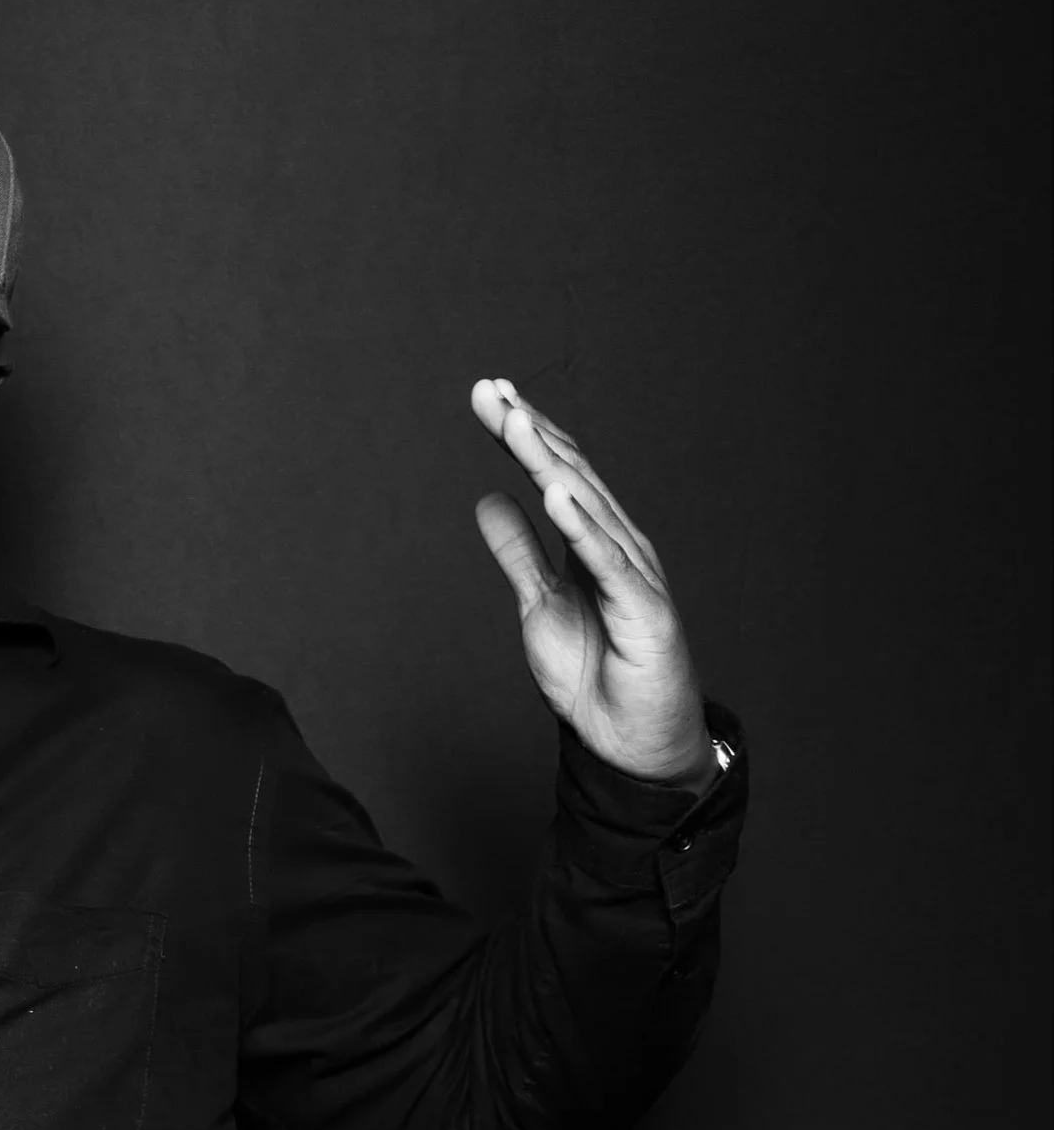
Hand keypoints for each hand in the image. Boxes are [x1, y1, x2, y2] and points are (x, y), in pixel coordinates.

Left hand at [469, 379, 711, 786]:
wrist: (631, 740)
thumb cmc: (594, 673)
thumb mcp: (538, 604)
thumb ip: (519, 552)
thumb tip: (489, 498)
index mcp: (592, 541)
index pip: (555, 473)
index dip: (521, 434)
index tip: (486, 394)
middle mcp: (617, 545)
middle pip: (569, 475)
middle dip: (528, 431)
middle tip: (489, 389)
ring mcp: (634, 574)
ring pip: (586, 507)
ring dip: (548, 462)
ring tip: (514, 422)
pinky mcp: (643, 611)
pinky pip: (608, 562)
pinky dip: (582, 526)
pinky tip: (556, 492)